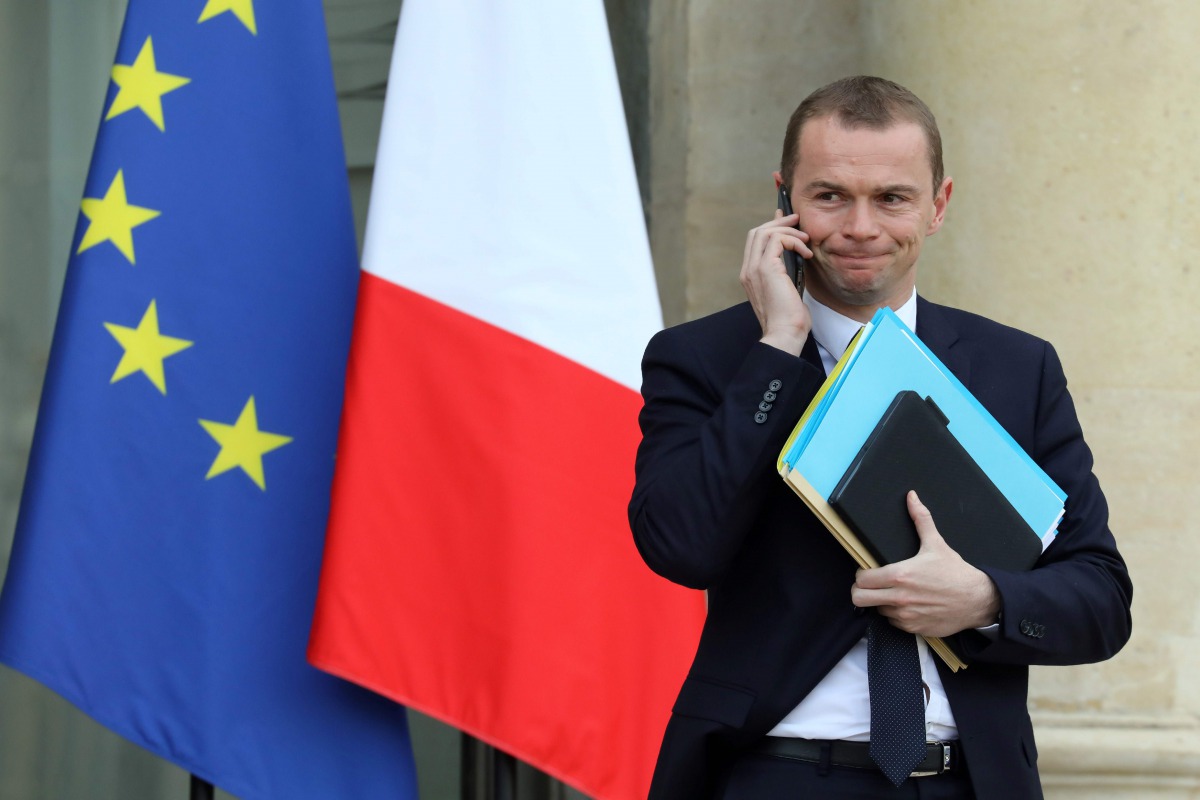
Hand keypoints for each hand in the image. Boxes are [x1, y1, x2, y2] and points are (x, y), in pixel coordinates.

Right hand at [740, 210, 812, 355]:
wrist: (784, 334)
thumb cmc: (789, 319)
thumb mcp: (788, 290)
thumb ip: (787, 273)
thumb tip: (797, 256)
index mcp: (751, 276)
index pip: (755, 242)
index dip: (771, 228)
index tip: (788, 222)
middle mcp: (748, 270)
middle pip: (756, 232)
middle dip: (779, 222)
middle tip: (797, 220)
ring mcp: (754, 268)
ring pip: (764, 232)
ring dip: (788, 230)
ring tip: (806, 238)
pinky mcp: (766, 268)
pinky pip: (777, 240)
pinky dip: (794, 241)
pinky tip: (806, 252)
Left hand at [851, 491, 1000, 637]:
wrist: (978, 600)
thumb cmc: (956, 573)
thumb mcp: (936, 544)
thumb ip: (921, 519)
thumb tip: (912, 497)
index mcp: (900, 575)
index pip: (861, 579)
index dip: (861, 575)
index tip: (867, 572)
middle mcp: (899, 598)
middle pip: (859, 599)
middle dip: (861, 591)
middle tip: (870, 586)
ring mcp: (906, 615)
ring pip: (877, 610)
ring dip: (881, 603)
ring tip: (895, 593)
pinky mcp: (914, 629)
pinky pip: (894, 622)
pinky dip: (897, 615)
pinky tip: (908, 605)